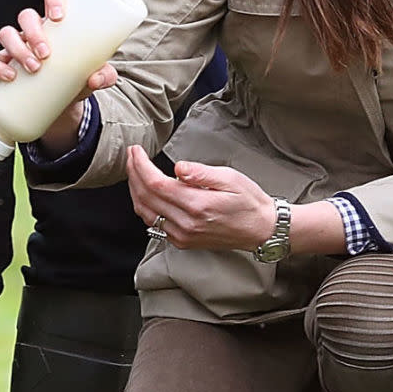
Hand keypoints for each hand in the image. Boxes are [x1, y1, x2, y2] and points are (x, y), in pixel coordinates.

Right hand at [0, 0, 119, 150]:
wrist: (62, 104)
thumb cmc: (78, 79)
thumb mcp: (94, 76)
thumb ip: (104, 75)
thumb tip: (98, 77)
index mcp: (57, 24)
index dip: (53, 0)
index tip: (58, 18)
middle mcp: (34, 30)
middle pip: (26, 16)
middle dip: (33, 33)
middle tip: (46, 55)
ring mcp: (17, 46)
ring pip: (7, 33)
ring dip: (17, 48)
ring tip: (34, 68)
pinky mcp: (4, 64)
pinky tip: (9, 76)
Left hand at [126, 147, 275, 251]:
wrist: (261, 229)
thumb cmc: (249, 202)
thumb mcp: (230, 178)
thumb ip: (201, 173)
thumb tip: (178, 167)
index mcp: (197, 205)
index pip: (156, 184)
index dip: (141, 165)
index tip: (136, 151)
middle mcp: (186, 224)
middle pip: (145, 197)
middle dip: (133, 173)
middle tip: (131, 155)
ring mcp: (182, 235)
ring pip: (145, 211)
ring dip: (134, 189)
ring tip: (134, 170)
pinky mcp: (182, 241)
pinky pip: (153, 223)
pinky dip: (143, 205)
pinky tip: (144, 192)